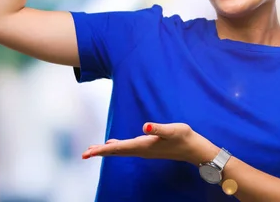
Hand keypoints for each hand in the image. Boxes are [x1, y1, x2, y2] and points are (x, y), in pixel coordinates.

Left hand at [82, 123, 219, 165]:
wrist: (195, 149)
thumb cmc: (184, 137)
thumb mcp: (172, 130)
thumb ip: (158, 128)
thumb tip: (144, 126)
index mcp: (143, 145)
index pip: (118, 148)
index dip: (102, 149)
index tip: (88, 152)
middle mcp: (142, 150)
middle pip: (116, 152)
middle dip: (100, 152)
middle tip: (85, 153)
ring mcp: (145, 150)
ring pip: (121, 151)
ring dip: (107, 150)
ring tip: (94, 150)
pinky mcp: (149, 148)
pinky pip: (127, 149)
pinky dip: (117, 147)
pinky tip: (114, 144)